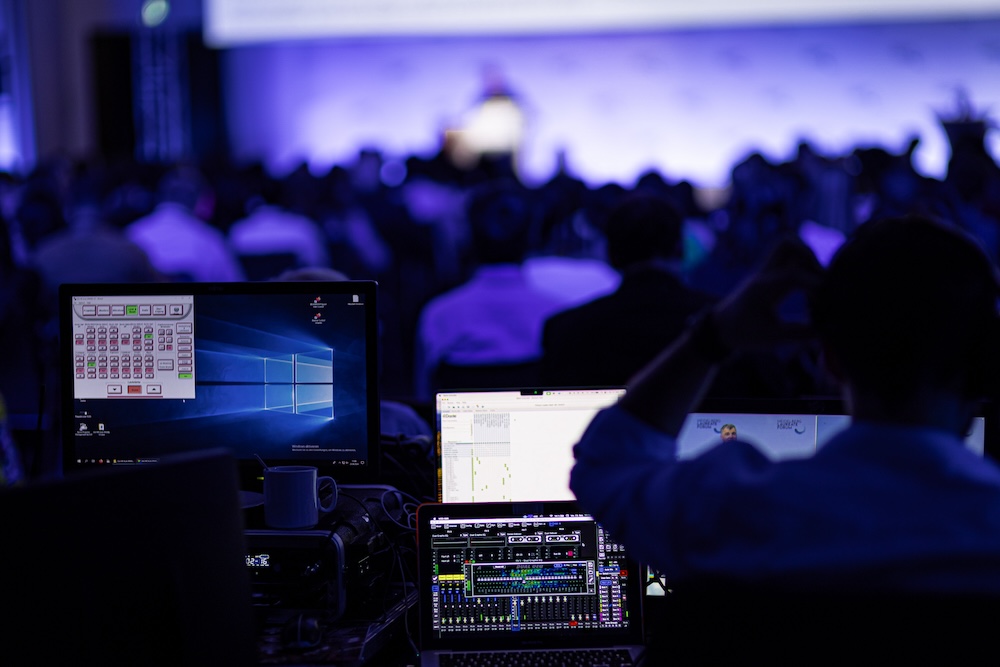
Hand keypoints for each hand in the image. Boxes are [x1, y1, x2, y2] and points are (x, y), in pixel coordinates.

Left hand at [712, 236, 823, 351]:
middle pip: (787, 244)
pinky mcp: (767, 270)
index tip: (826, 300)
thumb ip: (799, 334)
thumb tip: (826, 332)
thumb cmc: (745, 333)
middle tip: (821, 282)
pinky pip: (785, 252)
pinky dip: (801, 259)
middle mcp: (763, 273)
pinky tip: (808, 280)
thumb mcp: (771, 338)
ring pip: (786, 243)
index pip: (792, 275)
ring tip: (816, 277)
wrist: (721, 327)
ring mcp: (764, 269)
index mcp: (763, 289)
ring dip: (806, 254)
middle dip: (810, 258)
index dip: (815, 284)